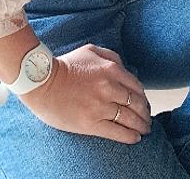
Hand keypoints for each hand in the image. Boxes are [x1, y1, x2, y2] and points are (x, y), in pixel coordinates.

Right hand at [20, 43, 150, 143]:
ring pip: (129, 119)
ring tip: (144, 130)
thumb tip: (124, 69)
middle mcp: (110, 88)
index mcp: (111, 69)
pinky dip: (130, 136)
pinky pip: (117, 132)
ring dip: (141, 125)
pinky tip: (136, 138)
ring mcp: (101, 107)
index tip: (144, 103)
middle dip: (145, 113)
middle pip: (136, 104)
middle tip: (147, 118)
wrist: (43, 83)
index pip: (136, 86)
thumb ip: (111, 57)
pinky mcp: (92, 123)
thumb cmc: (65, 65)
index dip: (143, 97)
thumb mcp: (91, 51)